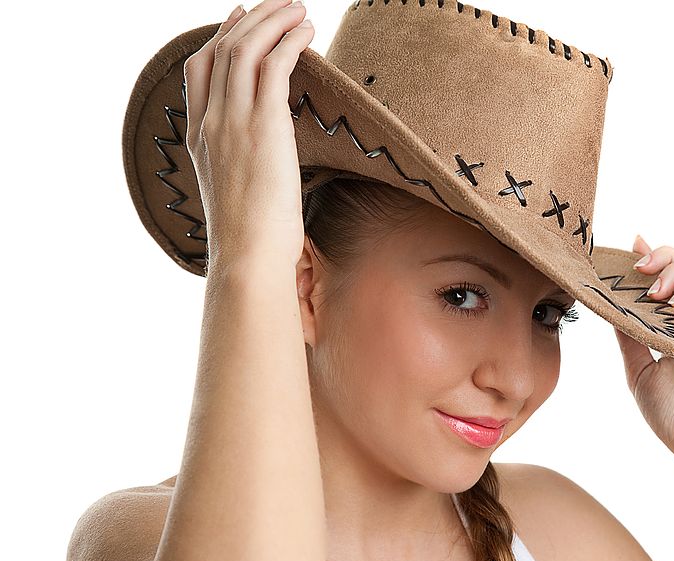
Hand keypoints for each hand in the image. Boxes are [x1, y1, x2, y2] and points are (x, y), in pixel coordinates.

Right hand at [182, 0, 314, 269]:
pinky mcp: (263, 124)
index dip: (219, 38)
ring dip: (274, 20)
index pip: (200, 71)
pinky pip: (273, 64)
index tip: (239, 19)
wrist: (248, 257)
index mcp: (199, 139)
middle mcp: (210, 122)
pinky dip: (290, 40)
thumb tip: (265, 166)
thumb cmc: (251, 240)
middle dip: (252, 19)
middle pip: (222, 49)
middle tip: (278, 5)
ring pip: (246, 48)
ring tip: (298, 9)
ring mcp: (232, 121)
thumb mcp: (237, 196)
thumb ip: (242, 168)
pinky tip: (308, 31)